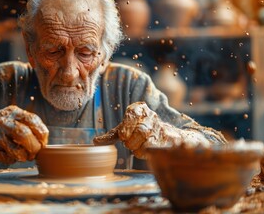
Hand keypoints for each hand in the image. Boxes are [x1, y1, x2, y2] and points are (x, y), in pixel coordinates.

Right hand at [0, 105, 48, 163]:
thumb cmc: (2, 125)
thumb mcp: (14, 116)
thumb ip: (29, 125)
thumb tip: (44, 143)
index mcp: (13, 111)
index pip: (32, 120)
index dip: (42, 134)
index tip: (44, 142)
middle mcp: (3, 121)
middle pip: (24, 135)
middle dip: (35, 147)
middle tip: (36, 152)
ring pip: (16, 150)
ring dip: (25, 156)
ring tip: (26, 156)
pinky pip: (6, 159)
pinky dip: (13, 160)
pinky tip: (12, 155)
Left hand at [94, 102, 209, 157]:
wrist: (162, 133)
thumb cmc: (137, 130)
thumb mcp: (123, 130)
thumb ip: (111, 136)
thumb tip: (95, 141)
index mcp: (138, 109)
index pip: (133, 114)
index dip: (127, 126)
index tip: (122, 136)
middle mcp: (151, 116)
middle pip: (142, 131)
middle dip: (132, 141)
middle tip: (128, 144)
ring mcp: (161, 127)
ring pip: (150, 141)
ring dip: (140, 148)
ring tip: (135, 148)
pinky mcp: (169, 139)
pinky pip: (158, 148)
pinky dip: (149, 153)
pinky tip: (144, 152)